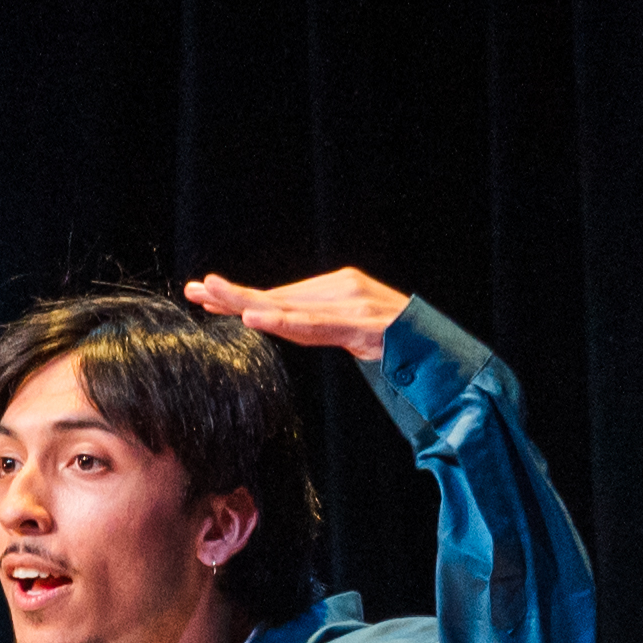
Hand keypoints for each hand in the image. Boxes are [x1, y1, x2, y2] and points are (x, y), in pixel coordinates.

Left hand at [183, 266, 410, 359]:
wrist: (447, 353)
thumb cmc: (403, 347)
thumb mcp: (355, 334)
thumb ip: (323, 326)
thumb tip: (286, 324)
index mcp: (339, 289)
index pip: (281, 296)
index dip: (241, 298)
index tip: (204, 295)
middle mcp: (343, 288)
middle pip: (280, 295)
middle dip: (234, 295)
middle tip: (195, 289)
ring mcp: (354, 304)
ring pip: (293, 308)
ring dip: (250, 304)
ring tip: (214, 298)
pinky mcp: (364, 323)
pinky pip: (318, 326)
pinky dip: (285, 322)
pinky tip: (256, 319)